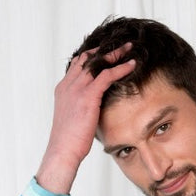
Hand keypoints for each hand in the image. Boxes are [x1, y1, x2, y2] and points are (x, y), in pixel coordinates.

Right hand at [36, 43, 135, 194]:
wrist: (63, 151)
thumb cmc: (69, 141)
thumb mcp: (73, 120)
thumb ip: (80, 109)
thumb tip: (93, 112)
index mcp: (63, 89)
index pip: (78, 64)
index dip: (92, 56)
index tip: (105, 53)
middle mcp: (69, 85)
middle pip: (87, 58)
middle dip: (104, 50)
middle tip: (120, 45)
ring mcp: (77, 89)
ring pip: (98, 63)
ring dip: (115, 54)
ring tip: (129, 48)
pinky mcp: (88, 96)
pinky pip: (107, 75)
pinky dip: (120, 68)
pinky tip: (132, 65)